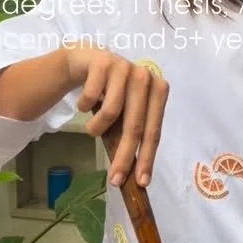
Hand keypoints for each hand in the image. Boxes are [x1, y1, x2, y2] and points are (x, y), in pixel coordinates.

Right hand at [64, 46, 168, 186]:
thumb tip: (134, 173)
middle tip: (114, 180)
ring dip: (96, 128)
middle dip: (124, 157)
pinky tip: (84, 102)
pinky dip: (83, 106)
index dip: (147, 158)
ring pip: (112, 113)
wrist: (87, 61)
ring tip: (91, 129)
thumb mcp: (127, 110)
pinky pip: (91, 97)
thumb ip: (133, 131)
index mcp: (158, 90)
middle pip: (135, 126)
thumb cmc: (112, 91)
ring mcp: (125, 66)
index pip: (153, 131)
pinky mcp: (103, 61)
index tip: (141, 182)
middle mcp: (146, 76)